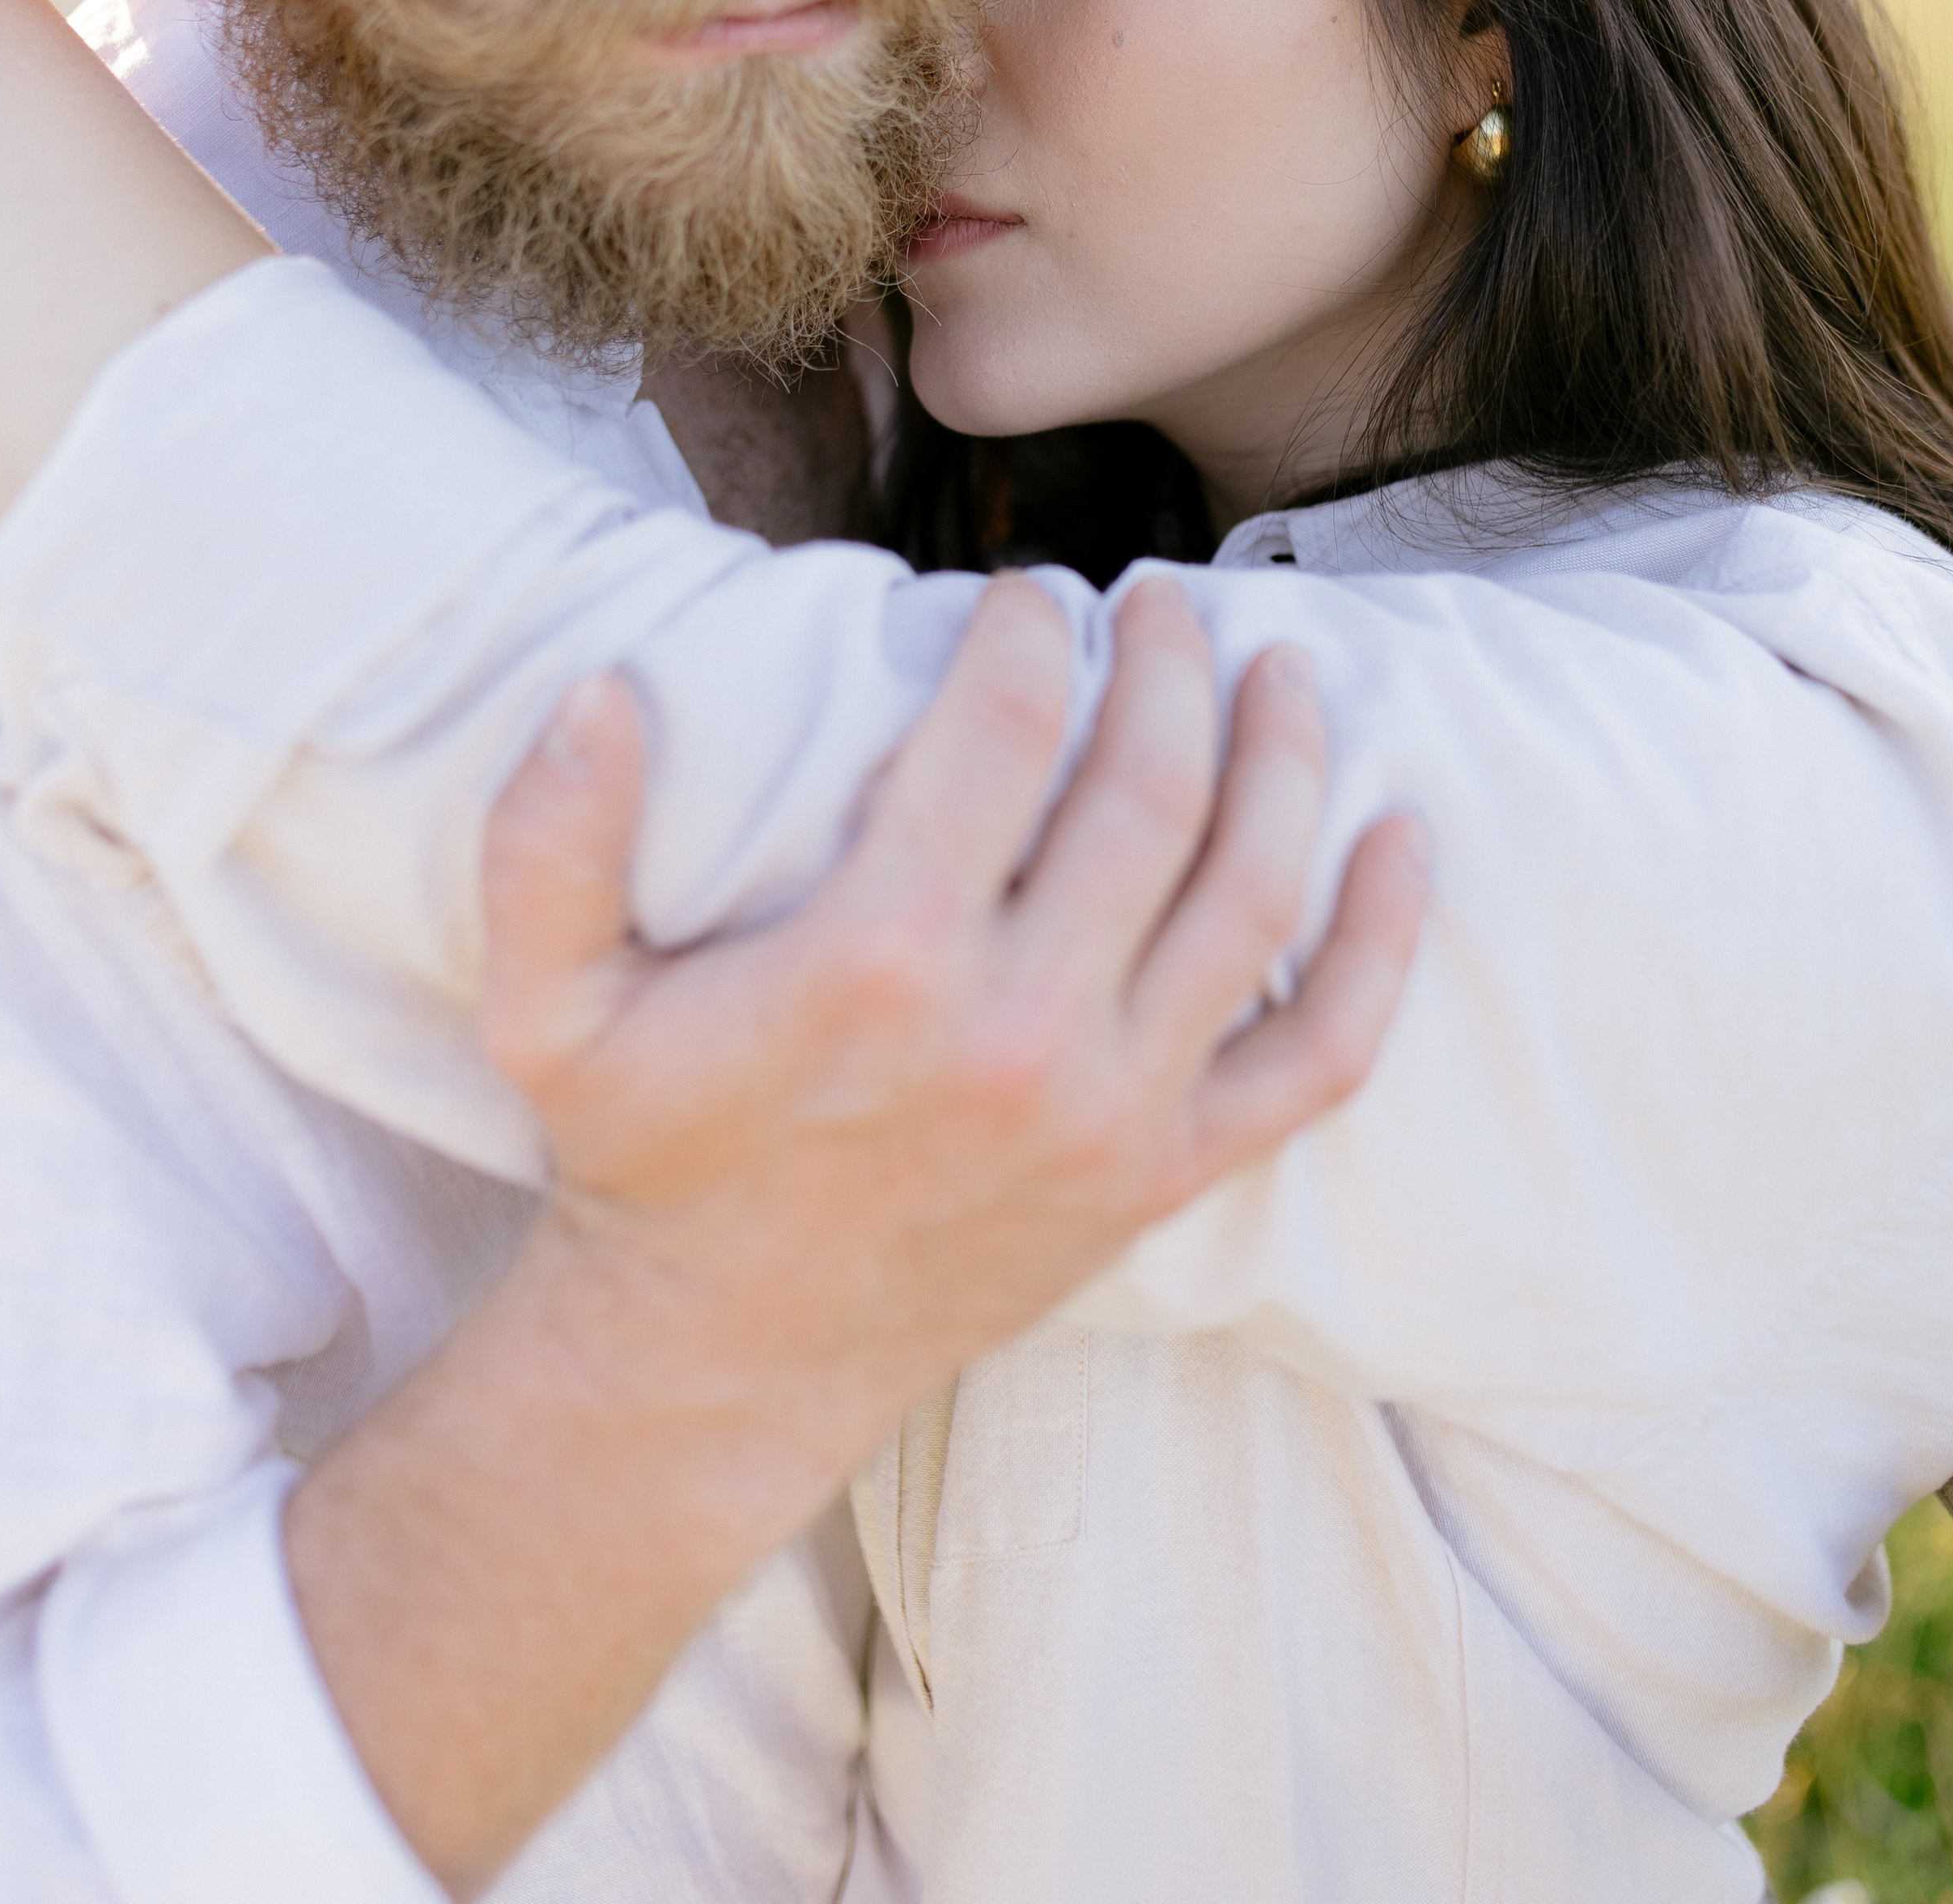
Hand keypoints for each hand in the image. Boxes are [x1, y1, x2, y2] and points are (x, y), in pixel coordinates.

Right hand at [479, 575, 1425, 1477]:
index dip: (1028, 630)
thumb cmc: (645, 1154)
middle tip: (1160, 602)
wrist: (718, 1361)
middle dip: (1168, 664)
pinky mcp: (1165, 1174)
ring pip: (1250, 893)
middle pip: (1149, 789)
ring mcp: (1112, 1109)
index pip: (1006, 731)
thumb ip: (551, 838)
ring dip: (1285, 760)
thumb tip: (599, 687)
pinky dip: (1380, 943)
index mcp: (881, 960)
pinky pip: (1319, 1053)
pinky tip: (1407, 839)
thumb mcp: (546, 1002)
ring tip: (1282, 672)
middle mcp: (1019, 1030)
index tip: (1027, 591)